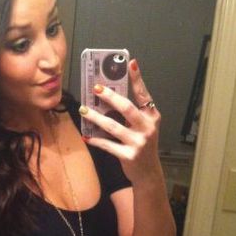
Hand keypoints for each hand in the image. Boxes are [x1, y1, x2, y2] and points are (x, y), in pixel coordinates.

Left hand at [80, 59, 162, 184]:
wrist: (148, 172)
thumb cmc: (142, 144)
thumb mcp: (143, 126)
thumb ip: (132, 112)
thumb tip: (109, 95)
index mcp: (152, 116)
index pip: (144, 94)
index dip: (137, 79)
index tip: (130, 63)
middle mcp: (147, 128)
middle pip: (127, 108)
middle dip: (110, 97)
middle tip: (96, 88)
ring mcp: (138, 143)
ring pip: (113, 126)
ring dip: (96, 117)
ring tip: (83, 110)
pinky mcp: (128, 156)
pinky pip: (107, 145)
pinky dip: (95, 140)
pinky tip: (86, 135)